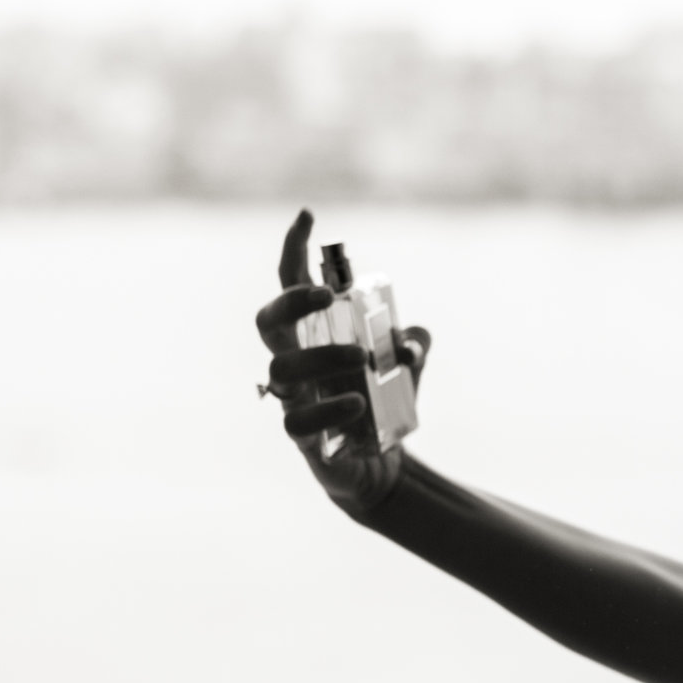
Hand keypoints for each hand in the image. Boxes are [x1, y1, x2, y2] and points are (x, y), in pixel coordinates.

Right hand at [254, 209, 431, 519]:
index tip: (308, 214)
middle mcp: (292, 362)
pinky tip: (357, 402)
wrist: (379, 467)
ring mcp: (292, 399)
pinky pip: (297, 421)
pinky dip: (328, 408)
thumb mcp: (407, 366)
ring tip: (363, 360)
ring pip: (281, 370)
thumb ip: (413, 342)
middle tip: (326, 299)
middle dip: (291, 302)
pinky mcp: (302, 437)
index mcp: (312, 335)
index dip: (294, 249)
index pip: (291, 285)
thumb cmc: (382, 403)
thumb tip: (412, 337)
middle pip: (268, 323)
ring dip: (321, 357)